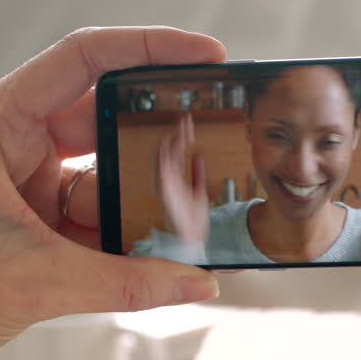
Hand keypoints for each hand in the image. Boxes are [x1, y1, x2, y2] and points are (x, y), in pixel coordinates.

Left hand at [0, 27, 226, 359]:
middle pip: (103, 118)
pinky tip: (161, 253)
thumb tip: (196, 283)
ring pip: (103, 174)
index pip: (82, 60)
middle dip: (157, 138)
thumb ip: (126, 283)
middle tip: (214, 144)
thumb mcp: (36, 283)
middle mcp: (7, 143)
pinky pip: (93, 216)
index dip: (149, 49)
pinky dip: (124, 234)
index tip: (206, 57)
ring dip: (142, 199)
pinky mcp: (29, 225)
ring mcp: (20, 184)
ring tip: (193, 217)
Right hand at [157, 113, 209, 243]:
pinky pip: (162, 171)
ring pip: (161, 157)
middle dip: (175, 133)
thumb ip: (197, 173)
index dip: (180, 135)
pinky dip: (166, 158)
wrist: (193, 239)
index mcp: (173, 177)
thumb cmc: (192, 218)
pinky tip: (175, 145)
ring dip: (171, 141)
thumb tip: (198, 154)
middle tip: (185, 120)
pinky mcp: (165, 192)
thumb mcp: (199, 190)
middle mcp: (166, 179)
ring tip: (181, 130)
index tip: (189, 123)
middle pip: (166, 150)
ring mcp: (164, 185)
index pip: (173, 150)